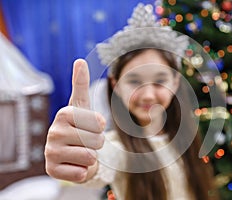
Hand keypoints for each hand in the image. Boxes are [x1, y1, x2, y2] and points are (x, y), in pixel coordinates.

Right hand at [44, 59, 105, 182]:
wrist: (71, 152)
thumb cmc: (80, 127)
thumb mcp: (82, 105)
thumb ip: (81, 84)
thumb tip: (79, 60)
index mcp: (64, 113)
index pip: (100, 122)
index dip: (100, 127)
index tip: (90, 125)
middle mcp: (54, 131)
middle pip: (97, 140)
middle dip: (97, 142)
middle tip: (85, 141)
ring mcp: (51, 152)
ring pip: (90, 157)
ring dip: (90, 157)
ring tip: (79, 152)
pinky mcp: (52, 170)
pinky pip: (81, 173)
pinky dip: (83, 171)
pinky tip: (74, 165)